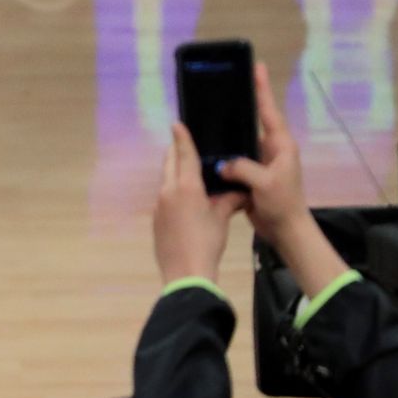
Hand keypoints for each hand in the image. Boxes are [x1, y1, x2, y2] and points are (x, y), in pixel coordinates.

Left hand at [153, 122, 243, 286]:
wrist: (186, 273)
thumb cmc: (207, 242)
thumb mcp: (221, 218)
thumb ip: (229, 200)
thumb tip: (241, 192)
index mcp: (185, 187)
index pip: (184, 155)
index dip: (182, 138)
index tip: (177, 124)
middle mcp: (168, 191)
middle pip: (170, 164)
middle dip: (176, 152)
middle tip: (183, 144)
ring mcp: (159, 205)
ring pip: (166, 180)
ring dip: (174, 172)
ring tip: (188, 170)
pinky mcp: (156, 219)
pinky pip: (165, 197)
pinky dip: (173, 190)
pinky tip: (184, 198)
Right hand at [218, 62, 311, 244]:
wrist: (286, 230)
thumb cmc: (282, 203)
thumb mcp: (264, 183)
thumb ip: (242, 167)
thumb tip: (223, 163)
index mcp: (280, 145)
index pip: (268, 111)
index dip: (262, 89)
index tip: (257, 67)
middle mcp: (272, 149)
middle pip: (253, 121)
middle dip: (241, 105)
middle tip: (224, 86)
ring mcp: (261, 162)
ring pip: (241, 142)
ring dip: (228, 133)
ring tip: (209, 115)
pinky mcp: (252, 175)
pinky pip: (235, 159)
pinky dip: (224, 154)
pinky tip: (208, 148)